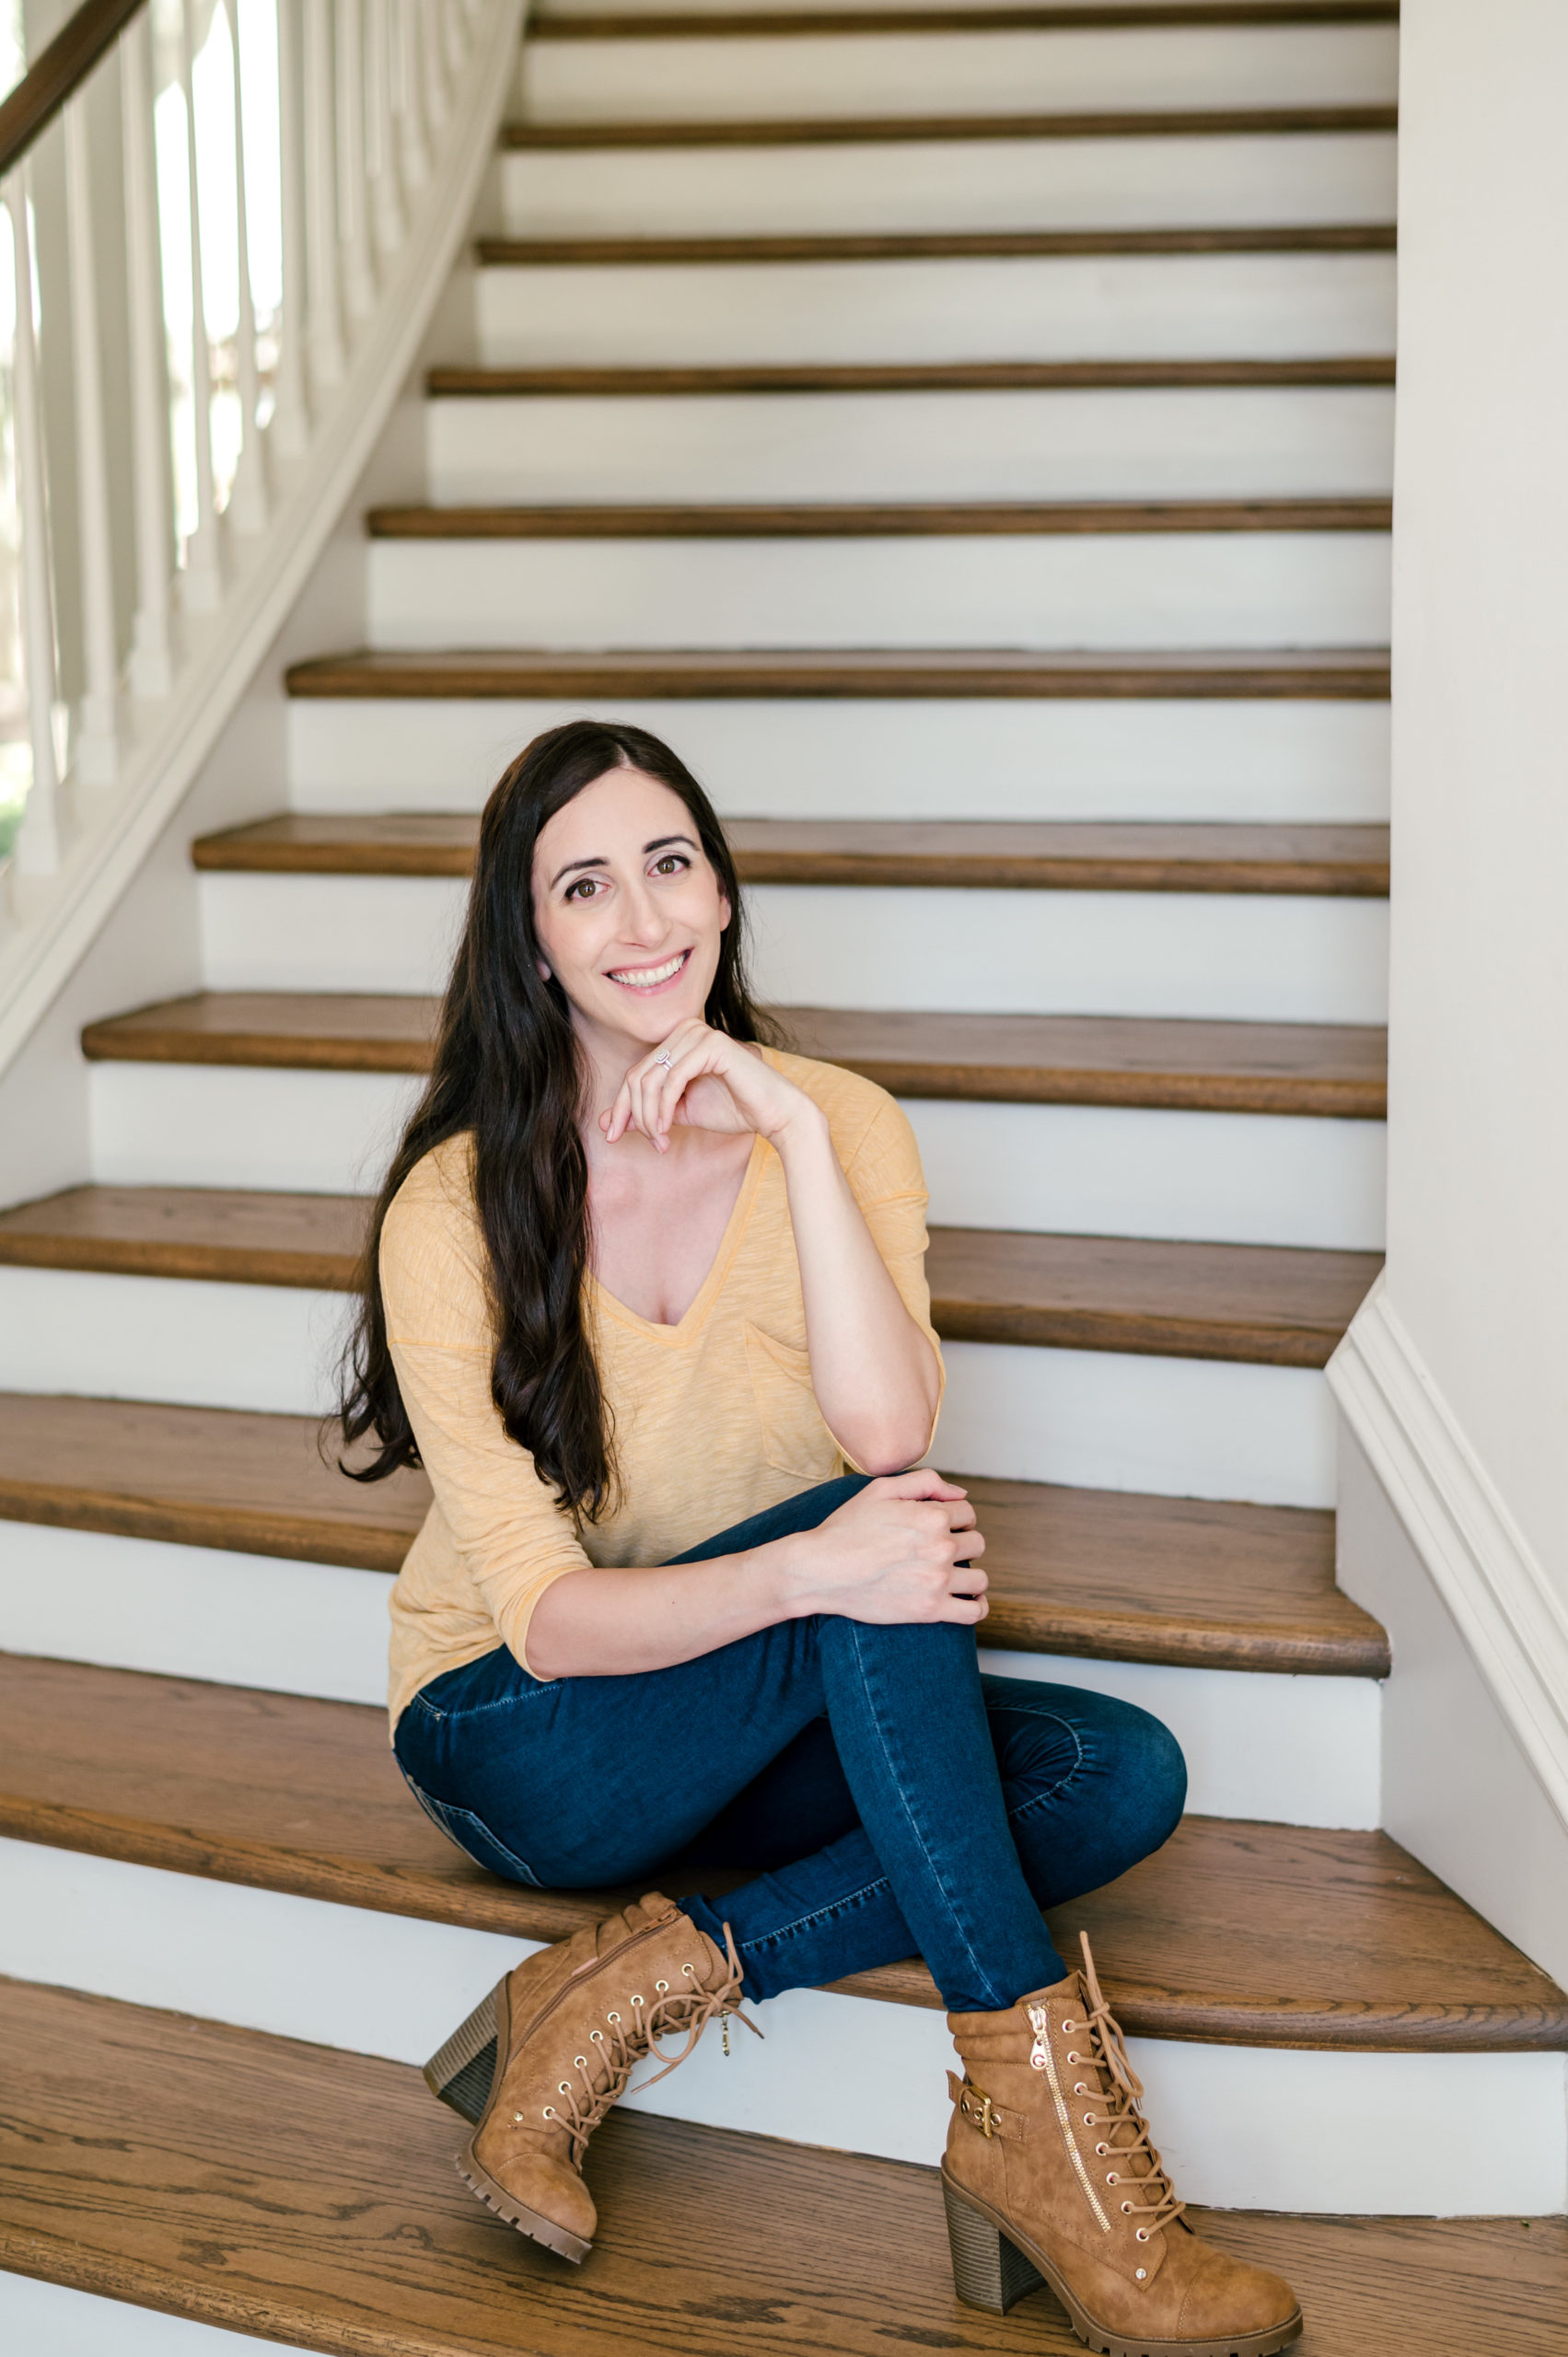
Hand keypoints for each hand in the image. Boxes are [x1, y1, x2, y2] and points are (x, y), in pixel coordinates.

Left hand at [602, 1021, 818, 1152]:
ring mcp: (698, 1034)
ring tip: (661, 1141)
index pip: (634, 1073)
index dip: (620, 1107)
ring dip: (650, 1116)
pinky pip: (672, 1079)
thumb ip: (645, 1113)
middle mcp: (685, 1030)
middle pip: (637, 1075)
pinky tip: (667, 1129)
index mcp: (676, 1041)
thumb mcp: (678, 1113)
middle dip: (634, 1114)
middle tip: (650, 1144)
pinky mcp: (712, 1044)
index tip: (613, 1137)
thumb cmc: (732, 1110)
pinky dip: (664, 1108)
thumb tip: (604, 1123)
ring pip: (651, 1079)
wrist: (774, 1115)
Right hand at [774, 1471, 986, 1626]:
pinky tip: (967, 1600)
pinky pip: (973, 1612)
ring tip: (950, 1576)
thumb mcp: (880, 1489)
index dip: (954, 1517)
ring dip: (969, 1575)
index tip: (938, 1527)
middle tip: (938, 1551)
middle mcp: (941, 1547)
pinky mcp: (930, 1610)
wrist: (820, 1571)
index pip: (968, 1513)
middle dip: (962, 1543)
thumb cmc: (846, 1528)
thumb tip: (961, 1494)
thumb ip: (926, 1481)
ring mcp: (938, 1581)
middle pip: (977, 1544)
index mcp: (932, 1516)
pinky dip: (976, 1607)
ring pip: (980, 1578)